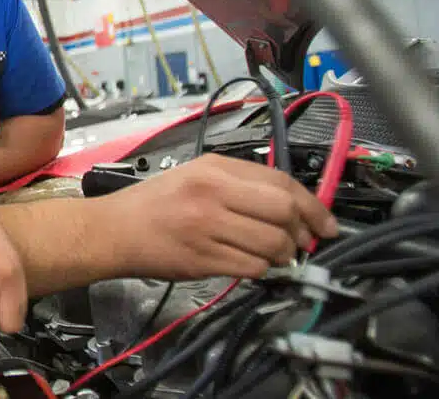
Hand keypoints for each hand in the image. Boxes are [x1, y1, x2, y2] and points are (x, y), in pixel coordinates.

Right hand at [106, 154, 338, 280]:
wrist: (113, 230)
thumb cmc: (154, 203)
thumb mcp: (195, 175)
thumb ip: (239, 183)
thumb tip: (290, 205)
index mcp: (214, 168)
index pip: (280, 183)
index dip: (312, 205)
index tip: (325, 222)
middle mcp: (212, 193)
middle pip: (283, 211)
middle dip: (303, 232)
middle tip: (304, 242)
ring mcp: (207, 227)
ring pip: (272, 243)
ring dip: (284, 255)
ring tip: (277, 256)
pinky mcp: (202, 259)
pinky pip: (251, 267)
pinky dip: (262, 270)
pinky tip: (254, 265)